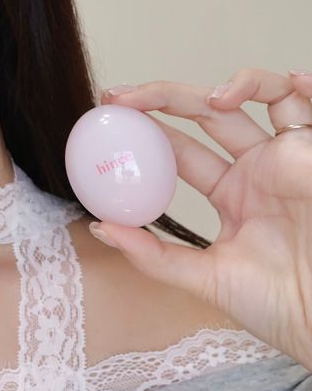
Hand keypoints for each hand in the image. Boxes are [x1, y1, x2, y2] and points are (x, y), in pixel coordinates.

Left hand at [89, 67, 311, 370]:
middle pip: (207, 113)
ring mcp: (290, 157)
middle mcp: (259, 169)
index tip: (106, 117)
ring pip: (262, 95)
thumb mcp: (206, 279)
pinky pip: (311, 107)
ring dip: (234, 83)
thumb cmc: (282, 308)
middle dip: (162, 96)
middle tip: (117, 97)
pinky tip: (288, 81)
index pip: (181, 149)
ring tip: (210, 99)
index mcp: (231, 194)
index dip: (146, 128)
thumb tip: (99, 227)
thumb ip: (154, 254)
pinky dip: (303, 86)